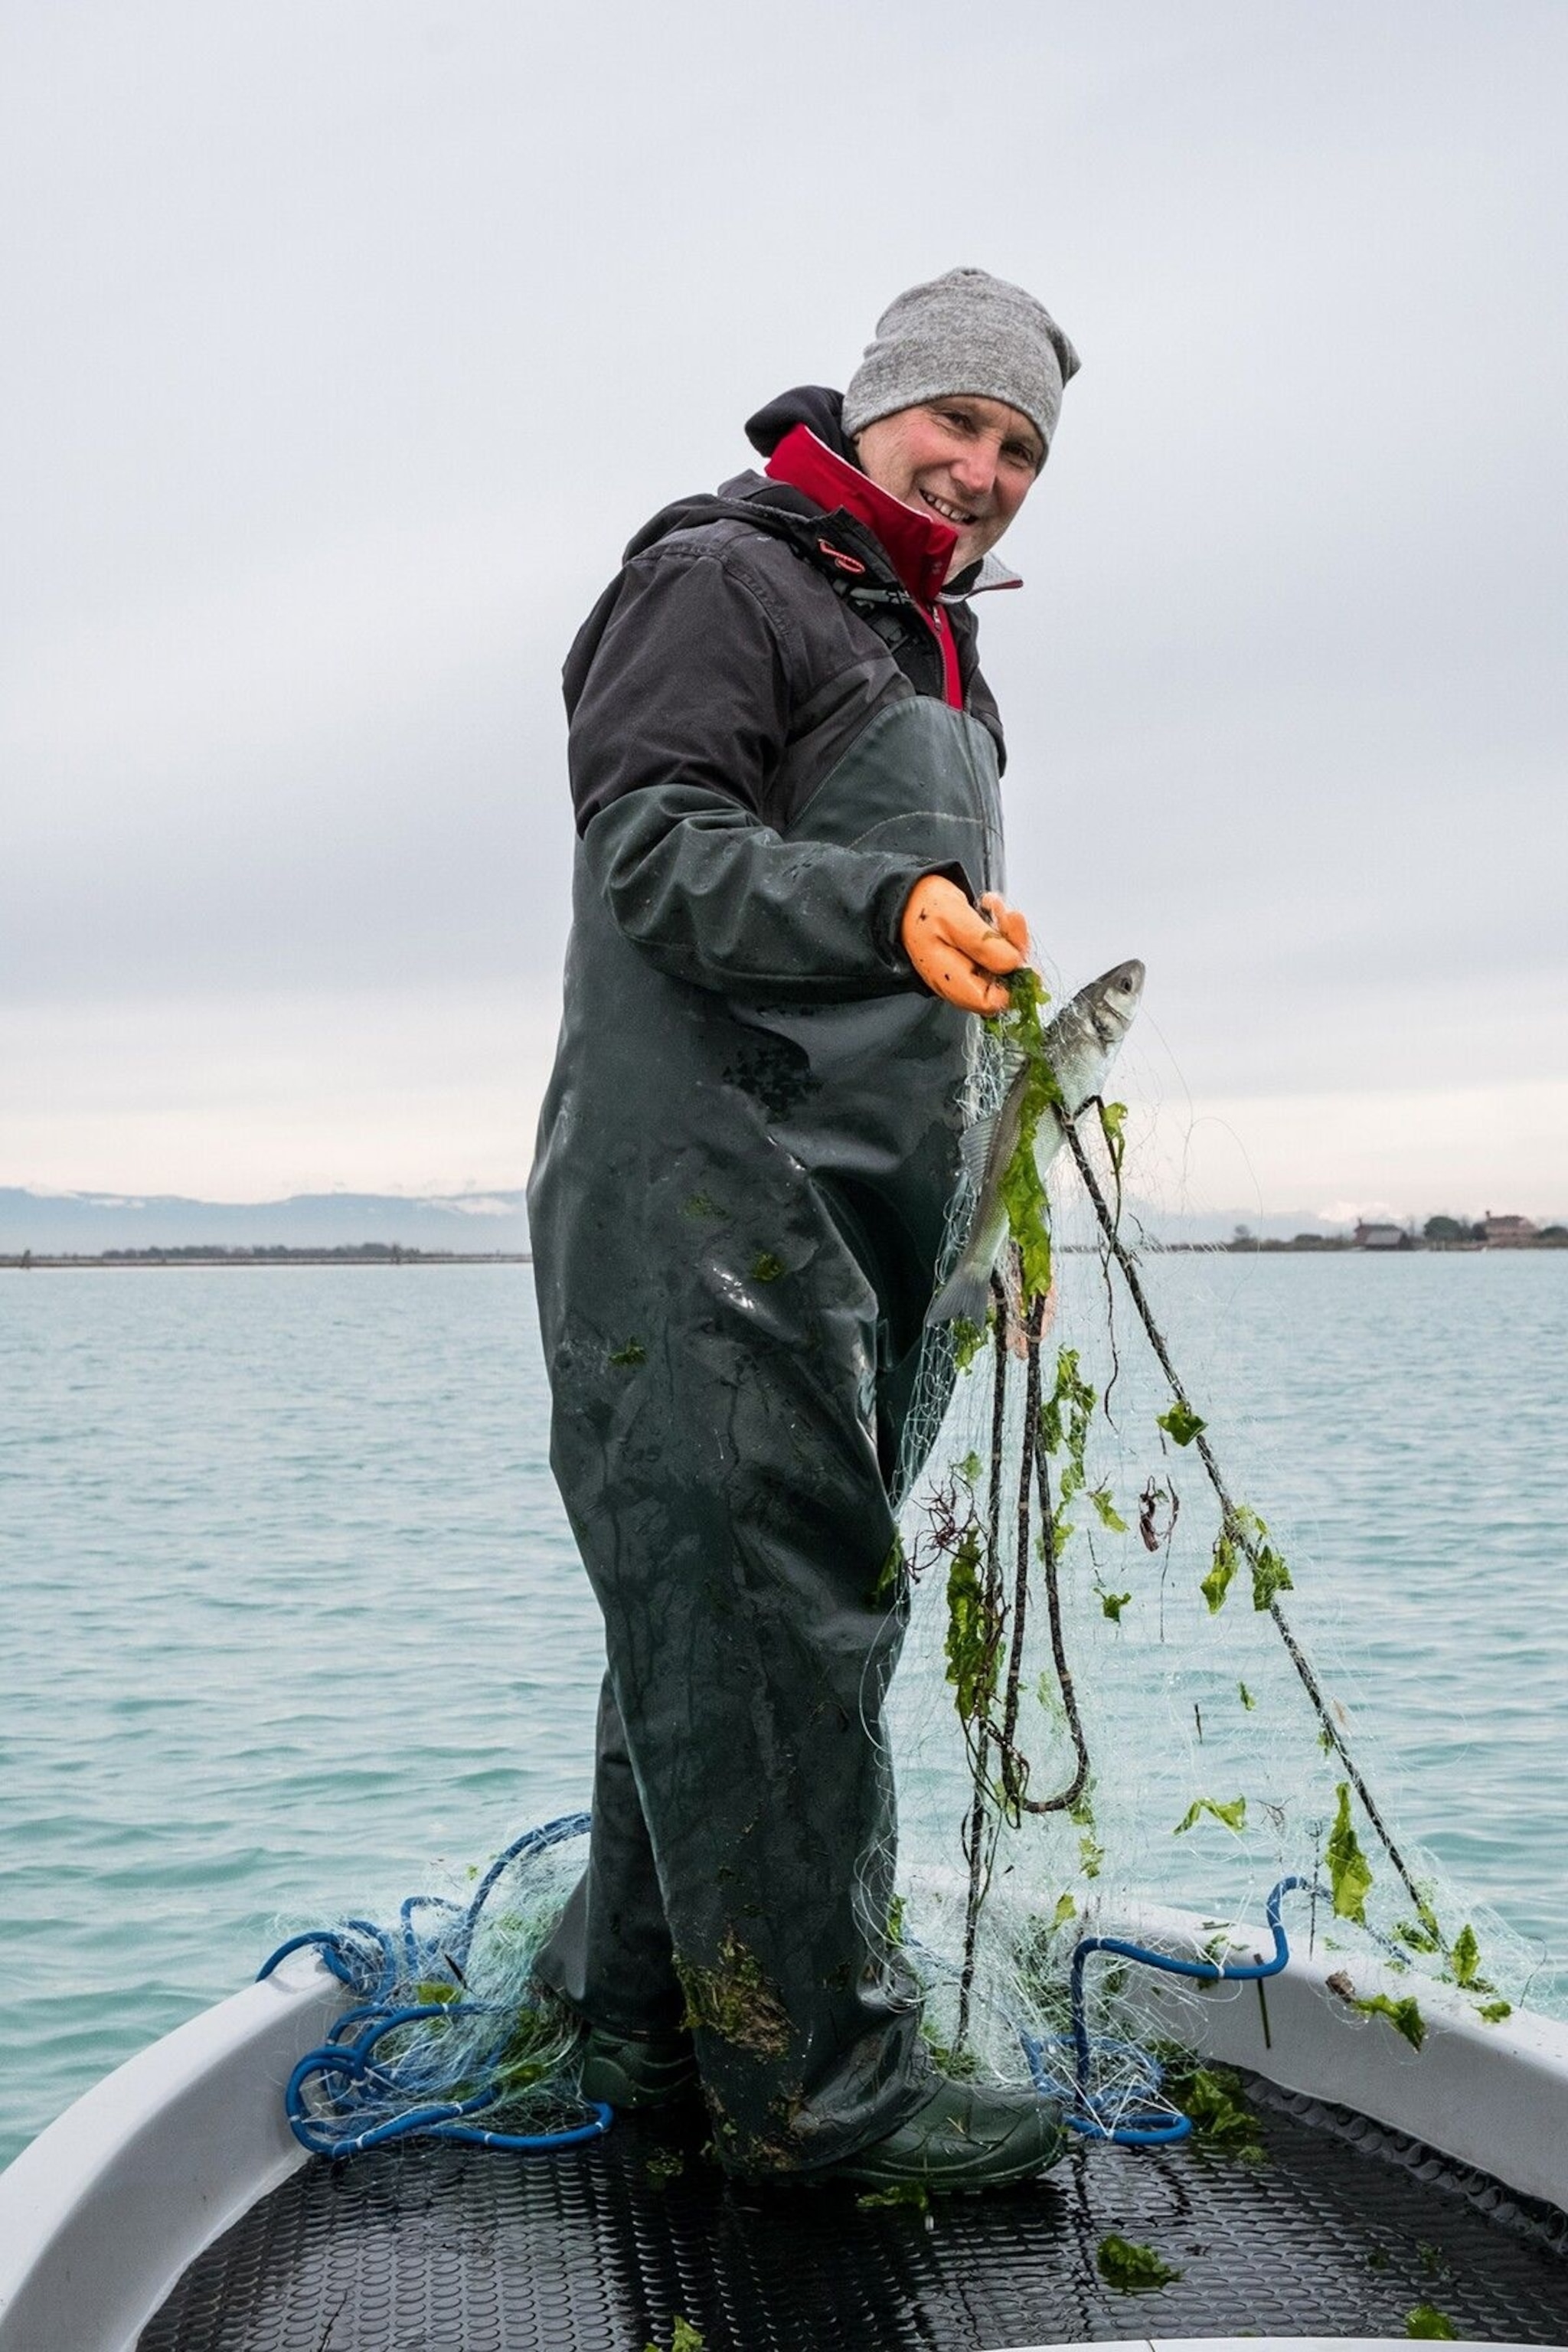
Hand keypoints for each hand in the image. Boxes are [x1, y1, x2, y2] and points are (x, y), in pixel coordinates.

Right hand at [900, 878, 1029, 1013]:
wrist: (910, 898)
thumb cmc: (923, 908)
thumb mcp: (954, 918)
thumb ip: (983, 944)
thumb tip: (1013, 963)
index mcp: (950, 980)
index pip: (991, 1001)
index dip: (1010, 979)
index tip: (1016, 949)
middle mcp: (961, 983)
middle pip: (1003, 982)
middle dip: (1012, 946)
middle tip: (1008, 917)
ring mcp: (969, 972)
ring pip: (1005, 965)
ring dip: (1008, 933)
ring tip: (995, 907)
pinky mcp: (975, 960)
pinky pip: (999, 952)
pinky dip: (1002, 930)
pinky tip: (991, 910)